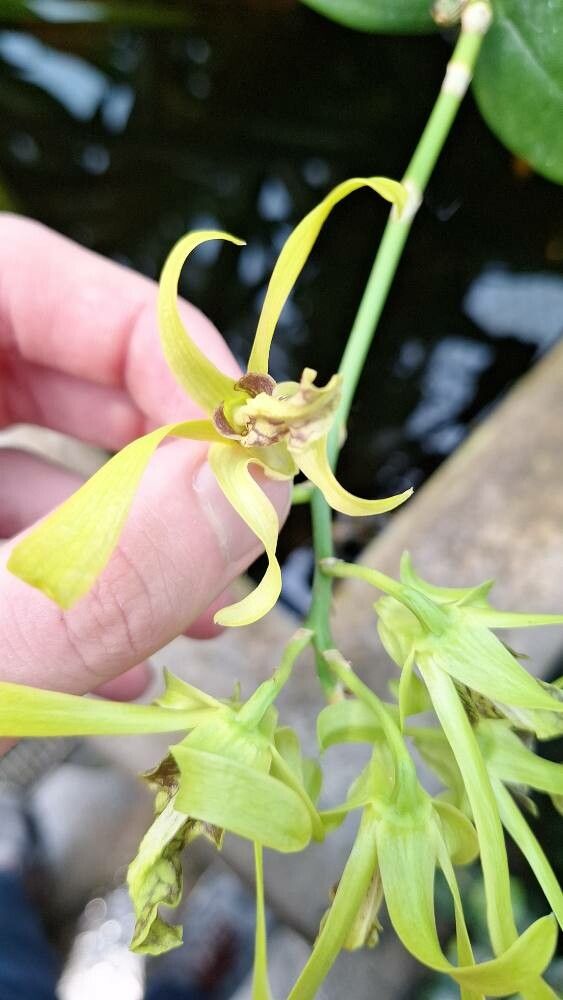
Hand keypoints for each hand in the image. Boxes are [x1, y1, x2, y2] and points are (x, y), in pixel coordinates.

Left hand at [0, 216, 289, 700]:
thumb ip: (100, 581)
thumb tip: (252, 493)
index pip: (20, 272)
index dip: (150, 333)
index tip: (243, 438)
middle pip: (52, 369)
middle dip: (162, 455)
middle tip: (238, 530)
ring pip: (39, 459)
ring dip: (134, 538)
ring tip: (197, 616)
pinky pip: (9, 529)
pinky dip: (74, 585)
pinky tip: (113, 657)